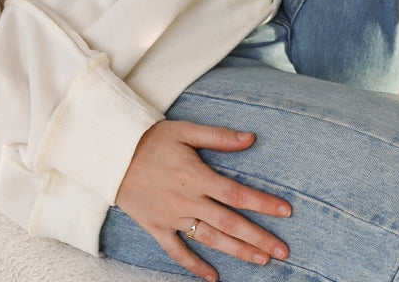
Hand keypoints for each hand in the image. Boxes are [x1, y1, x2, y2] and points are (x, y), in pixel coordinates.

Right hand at [114, 120, 290, 281]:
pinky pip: (177, 252)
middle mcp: (188, 200)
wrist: (112, 154)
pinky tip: (213, 277)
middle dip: (258, 237)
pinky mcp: (157, 227)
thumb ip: (218, 136)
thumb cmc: (150, 138)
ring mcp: (172, 217)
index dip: (263, 204)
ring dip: (237, 251)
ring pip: (210, 239)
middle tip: (283, 251)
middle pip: (230, 222)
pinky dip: (195, 266)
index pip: (237, 194)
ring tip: (262, 261)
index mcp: (197, 175)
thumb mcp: (185, 130)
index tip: (286, 211)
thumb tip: (250, 138)